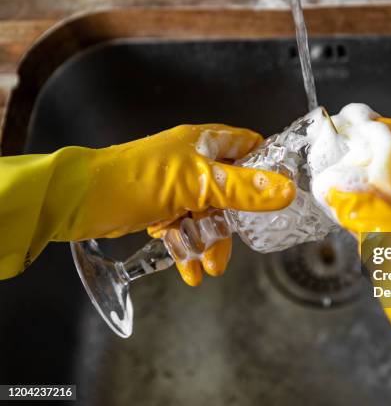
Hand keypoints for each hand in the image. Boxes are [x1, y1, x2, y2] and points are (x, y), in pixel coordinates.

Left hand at [58, 124, 294, 284]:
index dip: (266, 166)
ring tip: (209, 267)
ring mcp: (177, 186)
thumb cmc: (139, 180)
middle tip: (236, 245)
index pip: (248, 146)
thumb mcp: (199, 184)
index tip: (280, 192)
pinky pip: (185, 228)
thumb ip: (244, 189)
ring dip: (210, 242)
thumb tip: (287, 191)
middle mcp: (193, 162)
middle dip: (233, 222)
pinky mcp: (161, 208)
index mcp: (205, 143)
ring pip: (208, 215)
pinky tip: (189, 270)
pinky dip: (188, 248)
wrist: (82, 201)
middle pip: (230, 190)